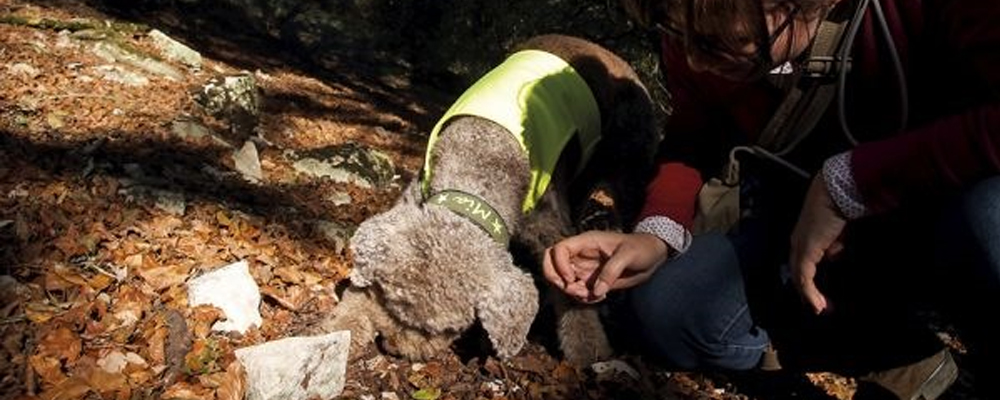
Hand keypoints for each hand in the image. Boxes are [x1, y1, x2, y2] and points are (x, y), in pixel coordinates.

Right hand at [543, 231, 668, 302]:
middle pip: (551, 264)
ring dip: (573, 292)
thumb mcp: (628, 255)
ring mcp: (585, 268)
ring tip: (593, 295)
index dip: (559, 265)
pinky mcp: (591, 281)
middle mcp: (581, 255)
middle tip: (572, 289)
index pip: (558, 250)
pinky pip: (578, 291)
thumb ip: (611, 271)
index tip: (571, 278)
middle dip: (555, 279)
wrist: (652, 256)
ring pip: (563, 281)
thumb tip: (596, 290)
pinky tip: (601, 296)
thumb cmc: (641, 248)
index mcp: (586, 242)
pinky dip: (584, 298)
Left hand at [789, 175, 847, 314]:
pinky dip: (810, 293)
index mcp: (804, 236)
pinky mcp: (805, 251)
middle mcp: (798, 242)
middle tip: (821, 307)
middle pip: (797, 272)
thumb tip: (834, 253)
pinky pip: (804, 277)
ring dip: (809, 296)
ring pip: (799, 277)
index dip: (809, 280)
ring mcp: (799, 247)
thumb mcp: (838, 229)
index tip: (821, 294)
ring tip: (822, 309)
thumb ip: (834, 242)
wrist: (837, 192)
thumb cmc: (840, 205)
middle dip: (808, 292)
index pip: (802, 263)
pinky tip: (818, 305)